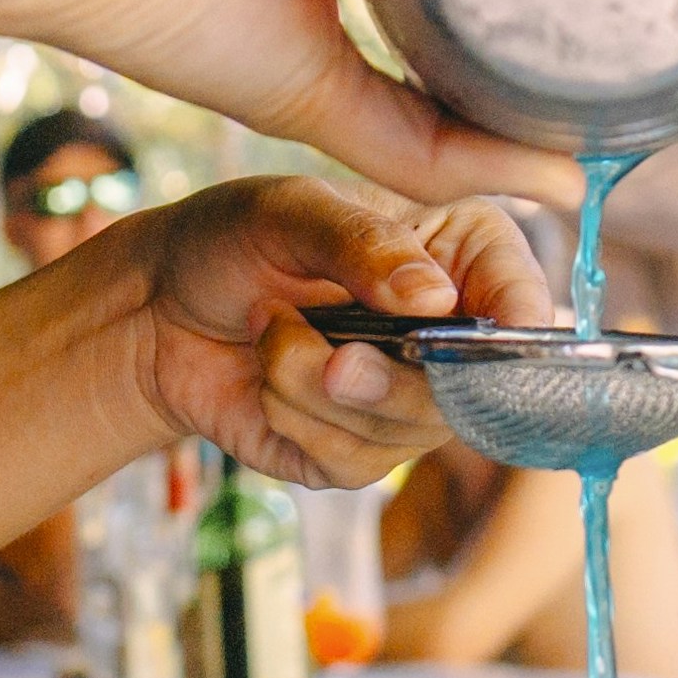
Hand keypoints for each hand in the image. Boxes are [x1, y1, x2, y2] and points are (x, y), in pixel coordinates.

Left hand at [121, 179, 526, 488]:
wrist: (155, 311)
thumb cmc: (230, 239)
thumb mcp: (289, 213)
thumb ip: (362, 243)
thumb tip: (433, 297)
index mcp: (457, 254)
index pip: (522, 299)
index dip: (514, 329)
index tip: (471, 337)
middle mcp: (449, 332)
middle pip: (474, 389)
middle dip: (388, 376)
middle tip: (333, 355)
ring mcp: (406, 399)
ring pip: (406, 431)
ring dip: (317, 389)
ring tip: (272, 336)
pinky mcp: (359, 452)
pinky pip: (353, 464)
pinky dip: (295, 422)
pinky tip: (267, 383)